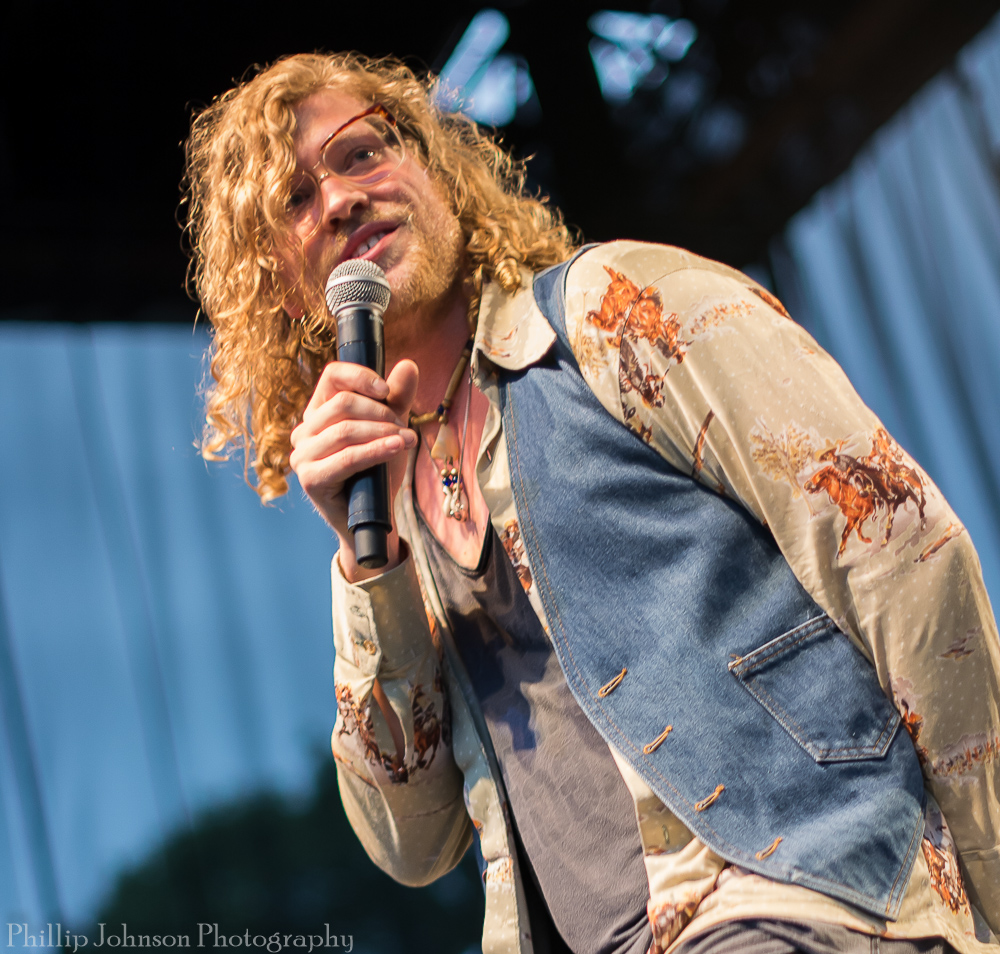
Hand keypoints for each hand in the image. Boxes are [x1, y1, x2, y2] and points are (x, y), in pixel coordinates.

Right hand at [290, 359, 418, 579]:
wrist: (374, 517)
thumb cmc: (377, 471)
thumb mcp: (391, 429)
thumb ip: (397, 399)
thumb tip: (409, 365)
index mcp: (318, 412)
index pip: (332, 376)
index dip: (360, 377)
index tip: (387, 389)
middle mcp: (304, 431)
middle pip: (342, 404)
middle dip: (380, 413)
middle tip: (404, 428)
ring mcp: (302, 455)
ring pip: (345, 430)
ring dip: (382, 433)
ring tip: (409, 440)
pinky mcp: (311, 478)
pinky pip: (346, 458)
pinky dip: (376, 450)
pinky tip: (397, 447)